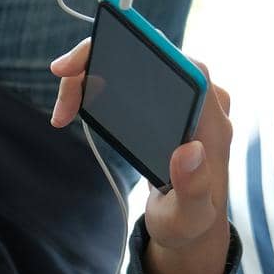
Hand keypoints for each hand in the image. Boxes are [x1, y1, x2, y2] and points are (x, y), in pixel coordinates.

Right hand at [50, 37, 235, 273]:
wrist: (190, 224)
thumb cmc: (189, 222)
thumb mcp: (189, 216)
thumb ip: (193, 188)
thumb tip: (188, 150)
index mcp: (212, 122)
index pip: (183, 66)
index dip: (145, 49)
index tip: (104, 57)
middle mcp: (202, 102)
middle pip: (152, 57)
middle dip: (102, 60)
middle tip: (61, 83)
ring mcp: (183, 101)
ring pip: (135, 66)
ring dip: (92, 77)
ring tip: (62, 111)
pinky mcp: (165, 105)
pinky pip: (130, 80)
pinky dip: (97, 87)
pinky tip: (71, 109)